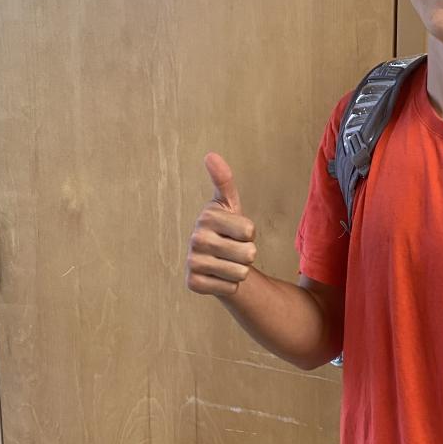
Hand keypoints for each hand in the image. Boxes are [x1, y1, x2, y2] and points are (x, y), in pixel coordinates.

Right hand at [185, 154, 257, 296]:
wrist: (214, 261)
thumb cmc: (226, 229)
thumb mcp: (229, 204)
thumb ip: (224, 180)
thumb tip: (210, 155)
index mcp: (207, 216)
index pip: (250, 231)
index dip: (249, 234)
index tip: (236, 232)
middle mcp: (196, 238)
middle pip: (248, 253)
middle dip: (247, 254)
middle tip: (233, 250)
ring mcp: (192, 262)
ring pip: (241, 272)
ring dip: (239, 270)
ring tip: (227, 262)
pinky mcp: (193, 283)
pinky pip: (230, 288)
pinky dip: (229, 285)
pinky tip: (218, 276)